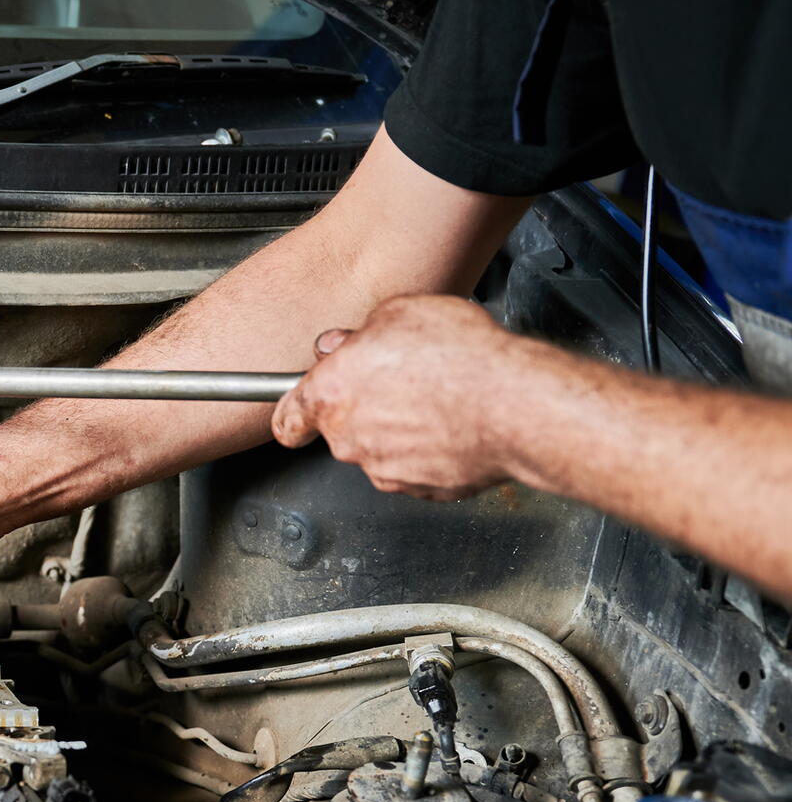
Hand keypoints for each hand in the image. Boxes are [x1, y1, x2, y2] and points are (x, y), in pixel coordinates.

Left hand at [272, 295, 538, 500]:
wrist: (515, 405)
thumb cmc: (461, 357)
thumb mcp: (399, 313)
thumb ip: (358, 334)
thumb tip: (343, 346)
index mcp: (331, 394)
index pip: (287, 418)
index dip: (293, 413)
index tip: (296, 414)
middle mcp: (349, 438)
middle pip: (341, 427)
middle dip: (364, 406)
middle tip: (401, 378)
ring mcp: (383, 469)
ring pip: (379, 448)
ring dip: (398, 428)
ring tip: (438, 398)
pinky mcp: (419, 489)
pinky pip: (415, 467)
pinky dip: (429, 450)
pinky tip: (454, 423)